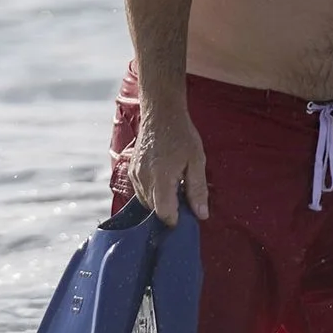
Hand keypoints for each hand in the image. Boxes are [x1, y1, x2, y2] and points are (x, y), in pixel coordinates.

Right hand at [126, 98, 209, 223]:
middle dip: (169, 210)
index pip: (164, 213)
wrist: (160, 113)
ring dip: (160, 202)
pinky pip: (140, 191)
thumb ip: (197, 190)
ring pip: (146, 202)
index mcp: (161, 178)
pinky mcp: (131, 170)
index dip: (175, 220)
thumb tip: (201, 215)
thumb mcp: (197, 161)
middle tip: (184, 199)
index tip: (186, 216)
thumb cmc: (181, 135)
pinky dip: (151, 193)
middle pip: (154, 210)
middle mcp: (143, 179)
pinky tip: (163, 182)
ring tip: (174, 187)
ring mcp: (135, 174)